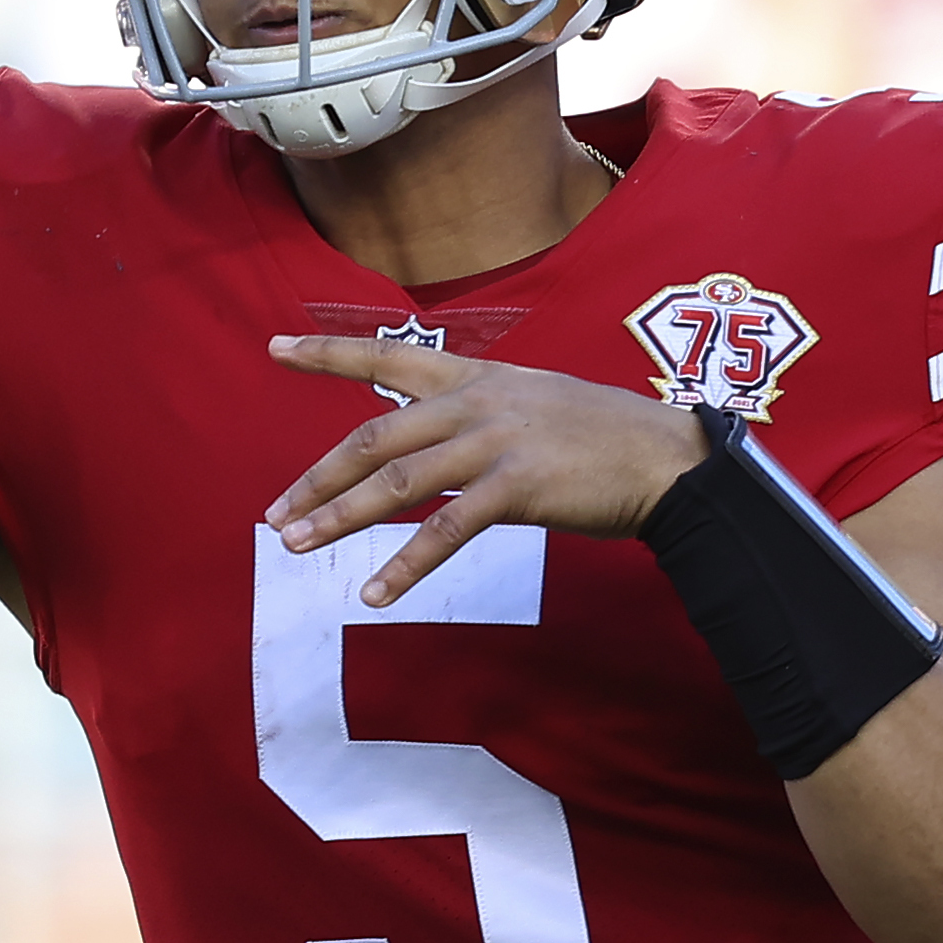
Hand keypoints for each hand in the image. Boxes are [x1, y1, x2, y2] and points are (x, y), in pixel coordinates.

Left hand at [263, 336, 706, 606]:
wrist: (667, 459)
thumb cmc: (601, 437)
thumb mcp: (531, 403)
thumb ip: (476, 415)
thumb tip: (429, 441)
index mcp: (476, 376)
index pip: (386, 356)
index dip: (327, 352)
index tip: (275, 347)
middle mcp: (476, 402)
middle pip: (373, 438)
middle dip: (317, 479)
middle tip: (275, 514)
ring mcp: (495, 442)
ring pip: (396, 484)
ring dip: (339, 519)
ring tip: (297, 547)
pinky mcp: (517, 487)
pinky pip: (446, 531)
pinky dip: (404, 565)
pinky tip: (374, 594)